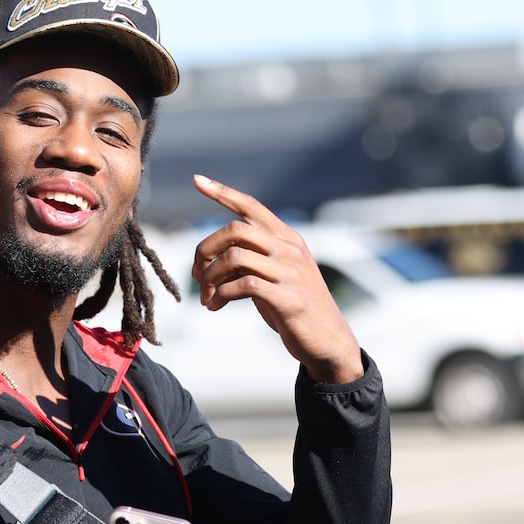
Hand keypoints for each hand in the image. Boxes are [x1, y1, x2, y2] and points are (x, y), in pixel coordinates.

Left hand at [190, 174, 362, 383]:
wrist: (327, 342)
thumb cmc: (293, 308)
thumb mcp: (273, 276)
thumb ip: (250, 260)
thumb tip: (209, 259)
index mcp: (287, 239)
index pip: (252, 206)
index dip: (223, 192)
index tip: (197, 181)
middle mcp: (290, 249)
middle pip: (235, 229)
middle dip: (205, 249)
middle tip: (196, 275)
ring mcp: (292, 273)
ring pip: (235, 256)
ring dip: (210, 277)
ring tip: (206, 298)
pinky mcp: (290, 298)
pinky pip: (245, 285)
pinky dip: (221, 295)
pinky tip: (215, 307)